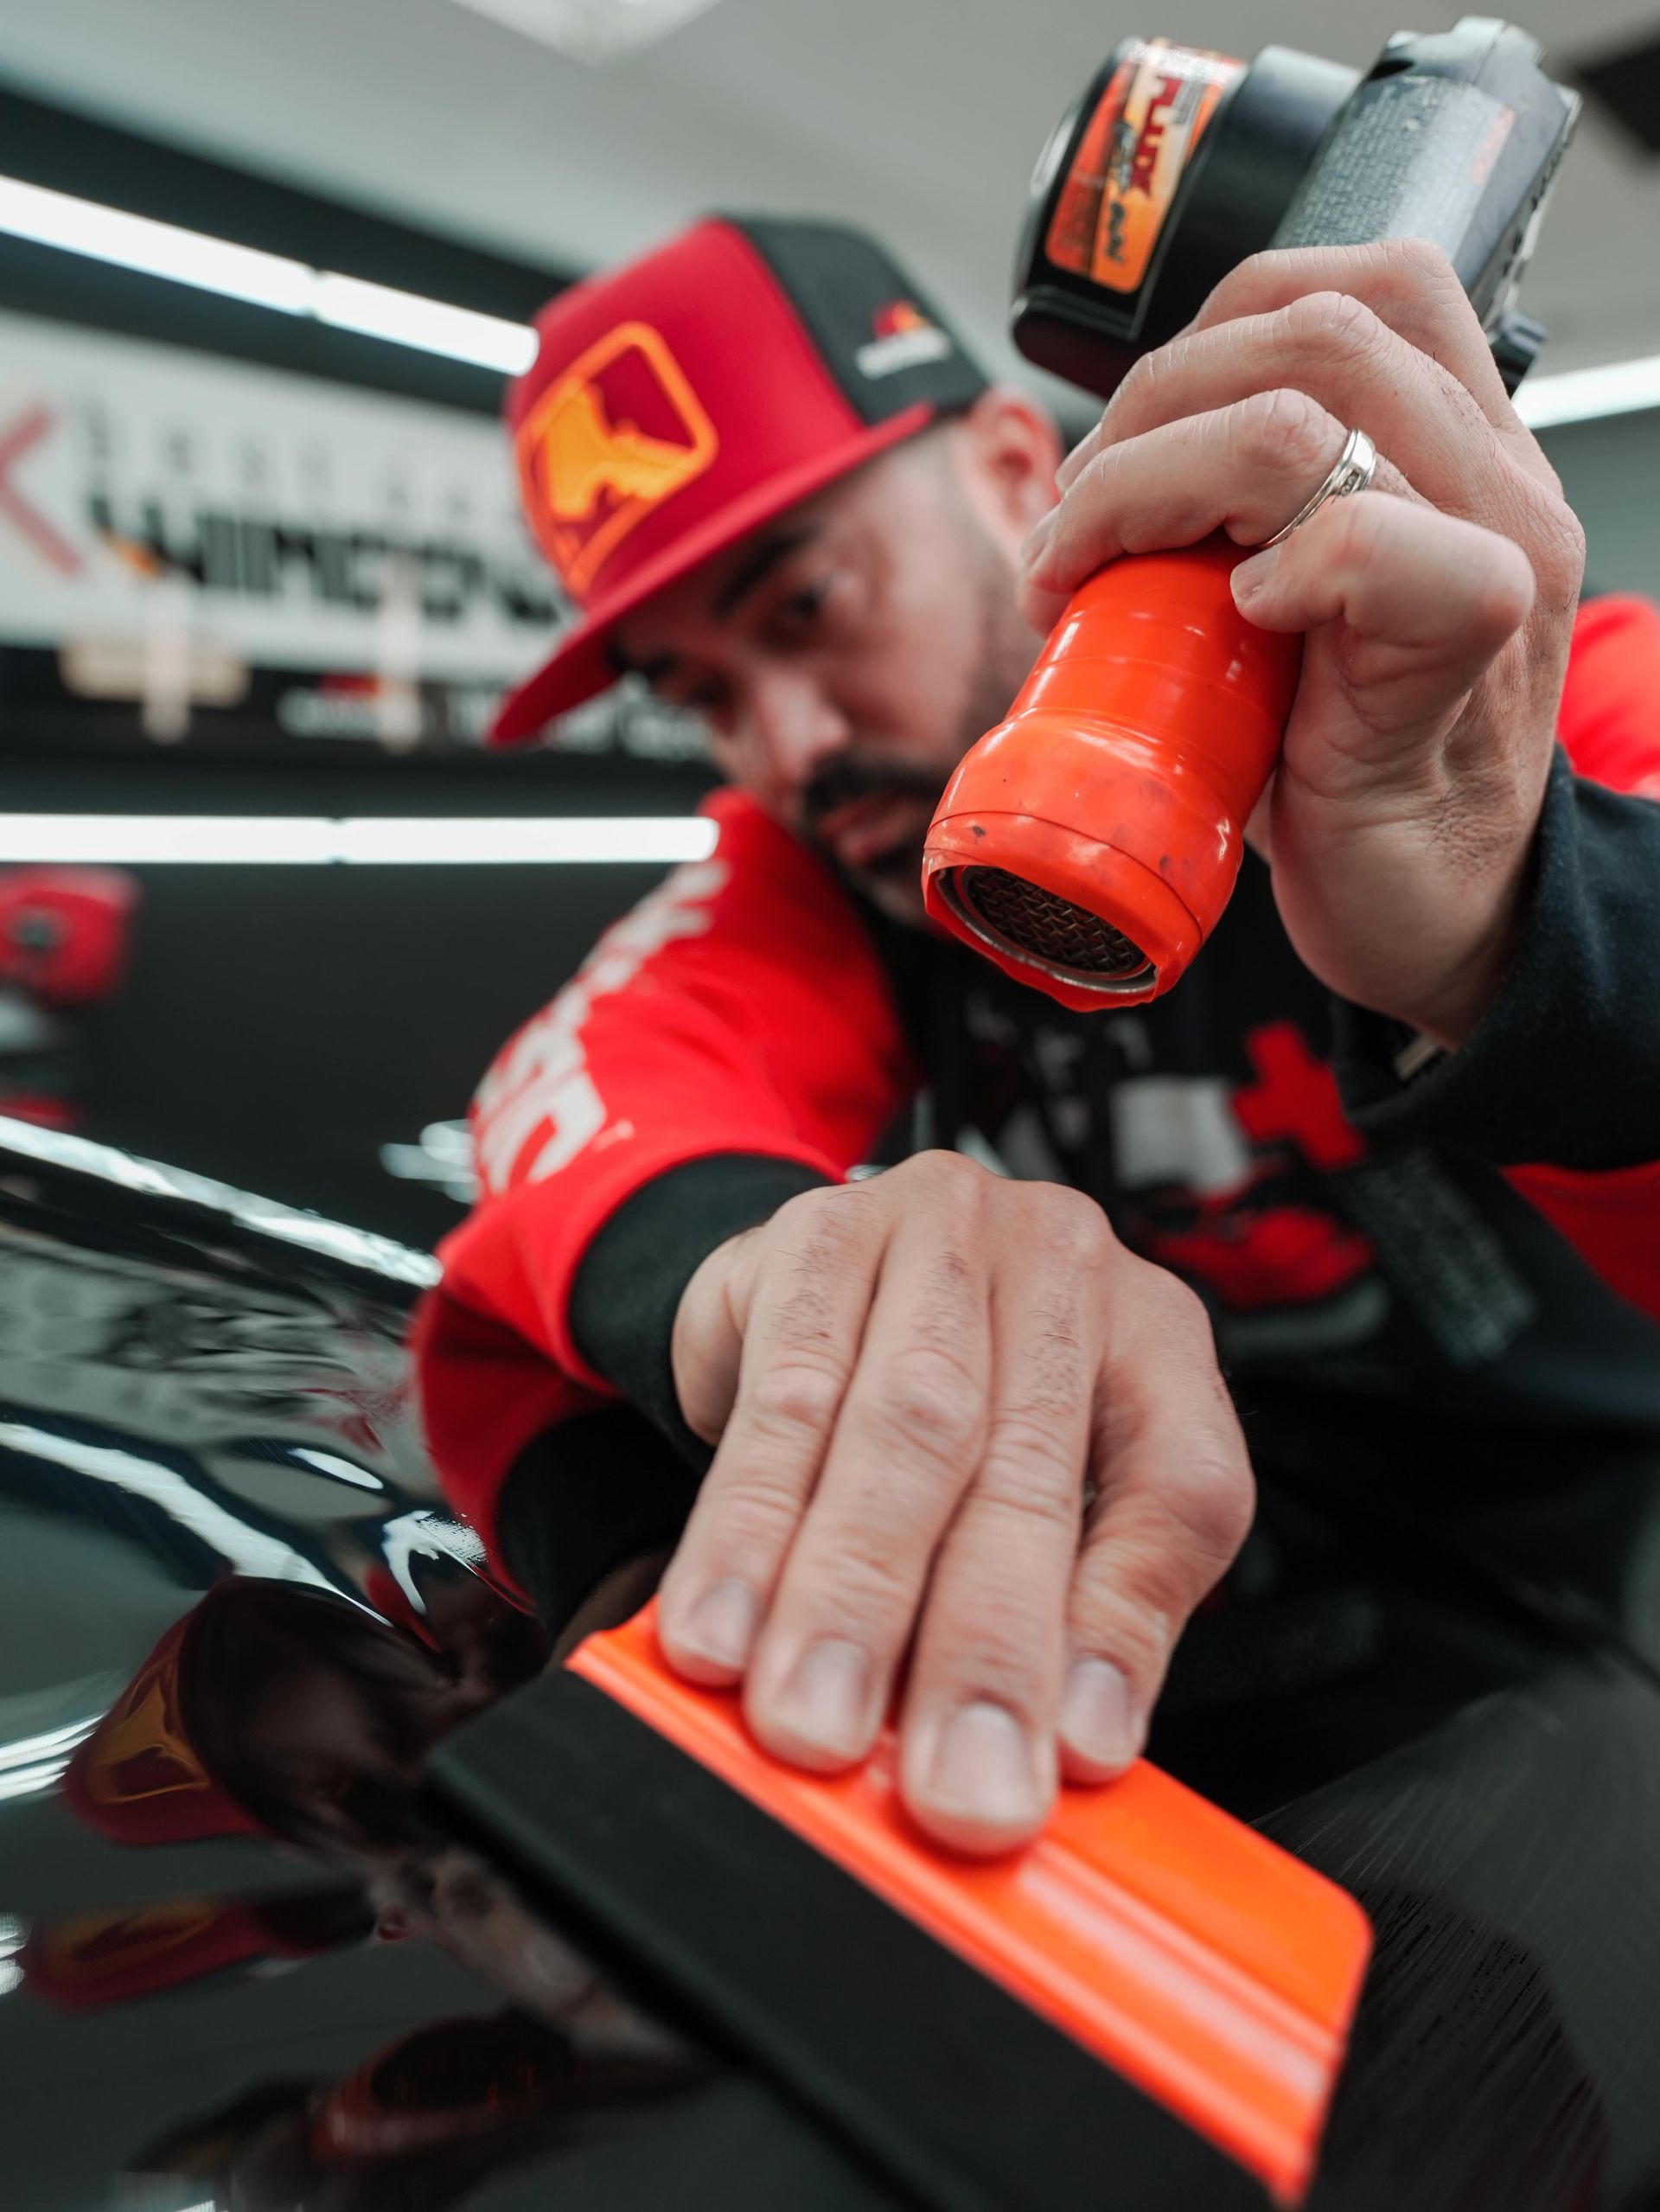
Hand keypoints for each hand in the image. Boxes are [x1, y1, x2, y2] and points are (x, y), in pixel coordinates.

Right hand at [655, 1153, 1250, 1853]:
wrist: (827, 1274)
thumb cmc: (964, 1404)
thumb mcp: (1053, 1497)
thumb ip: (1078, 1615)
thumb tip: (1076, 1745)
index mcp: (1159, 1339)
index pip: (1176, 1490)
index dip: (1124, 1631)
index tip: (1071, 1757)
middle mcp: (1065, 1268)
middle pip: (1026, 1467)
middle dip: (979, 1645)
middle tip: (952, 1788)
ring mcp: (943, 1230)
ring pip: (898, 1428)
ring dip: (847, 1597)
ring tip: (816, 1720)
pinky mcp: (819, 1233)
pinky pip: (782, 1396)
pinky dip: (746, 1529)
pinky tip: (719, 1623)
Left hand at [1018, 240, 1586, 1047]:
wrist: (1431, 909)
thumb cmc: (1345, 772)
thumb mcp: (1282, 616)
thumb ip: (1239, 524)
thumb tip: (1084, 493)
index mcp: (1453, 447)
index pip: (1346, 287)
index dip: (1203, 336)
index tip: (1122, 447)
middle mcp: (1493, 475)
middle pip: (1311, 326)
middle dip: (1146, 408)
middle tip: (1078, 521)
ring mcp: (1495, 548)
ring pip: (1310, 414)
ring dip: (1151, 483)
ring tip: (1097, 571)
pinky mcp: (1473, 640)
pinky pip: (1367, 540)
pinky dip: (1273, 567)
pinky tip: (1236, 622)